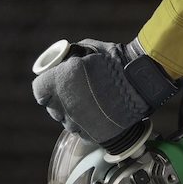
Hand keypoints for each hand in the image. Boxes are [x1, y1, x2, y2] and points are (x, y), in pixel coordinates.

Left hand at [32, 38, 176, 144]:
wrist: (143, 82)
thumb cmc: (118, 61)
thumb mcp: (90, 48)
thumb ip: (72, 54)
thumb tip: (65, 58)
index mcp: (61, 81)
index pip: (39, 89)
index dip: (46, 85)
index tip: (54, 81)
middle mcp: (66, 104)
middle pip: (52, 107)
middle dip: (60, 99)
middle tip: (75, 91)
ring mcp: (79, 122)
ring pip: (67, 121)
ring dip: (73, 113)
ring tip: (91, 103)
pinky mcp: (92, 135)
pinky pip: (82, 132)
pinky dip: (87, 124)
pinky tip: (99, 114)